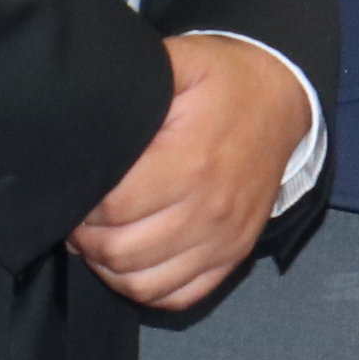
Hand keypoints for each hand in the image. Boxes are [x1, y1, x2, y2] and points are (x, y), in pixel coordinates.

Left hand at [71, 36, 312, 312]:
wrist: (282, 102)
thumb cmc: (225, 82)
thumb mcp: (182, 63)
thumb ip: (135, 84)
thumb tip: (87, 107)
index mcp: (190, 162)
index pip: (113, 208)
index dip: (82, 204)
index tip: (75, 189)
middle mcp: (209, 210)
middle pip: (122, 252)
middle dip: (87, 237)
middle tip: (78, 217)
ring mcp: (223, 240)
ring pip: (144, 284)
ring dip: (109, 266)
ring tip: (98, 239)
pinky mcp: (233, 255)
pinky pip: (179, 296)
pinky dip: (146, 288)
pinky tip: (132, 261)